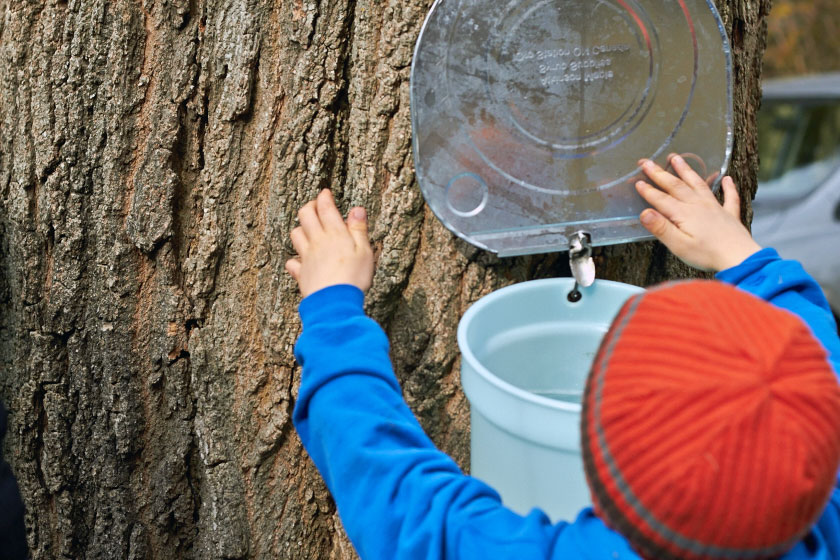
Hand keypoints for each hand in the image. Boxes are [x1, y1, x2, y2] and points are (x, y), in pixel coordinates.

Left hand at [285, 190, 374, 297]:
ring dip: (300, 228)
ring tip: (307, 229)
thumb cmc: (354, 277)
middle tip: (315, 206)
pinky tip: (300, 261)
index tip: (325, 192)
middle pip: (305, 215)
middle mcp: (317, 241)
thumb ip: (359, 229)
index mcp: (334, 233)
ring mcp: (306, 257)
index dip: (324, 197)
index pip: (325, 208)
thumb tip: (357, 209)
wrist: (334, 301)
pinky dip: (294, 259)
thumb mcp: (364, 251)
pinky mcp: (301, 273)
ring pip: (295, 234)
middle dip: (309, 207)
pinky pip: (292, 262)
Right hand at [635, 156, 761, 271]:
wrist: (739, 258)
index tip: (637, 181)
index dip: (648, 190)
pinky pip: (729, 197)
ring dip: (686, 170)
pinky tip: (727, 179)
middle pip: (676, 186)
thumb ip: (661, 228)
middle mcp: (698, 205)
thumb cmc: (707, 254)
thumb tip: (644, 213)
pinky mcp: (729, 215)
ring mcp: (715, 208)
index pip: (661, 199)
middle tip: (647, 162)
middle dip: (660, 173)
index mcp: (684, 214)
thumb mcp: (678, 245)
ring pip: (698, 184)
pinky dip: (728, 187)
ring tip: (676, 158)